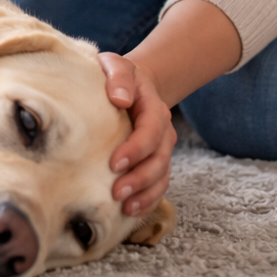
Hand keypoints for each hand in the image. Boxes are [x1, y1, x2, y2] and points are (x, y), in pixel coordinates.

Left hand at [99, 52, 174, 217]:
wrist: (132, 85)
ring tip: (125, 207)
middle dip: (140, 178)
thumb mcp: (116, 65)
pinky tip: (131, 211)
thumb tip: (119, 99)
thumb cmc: (117, 77)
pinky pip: (158, 185)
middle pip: (159, 160)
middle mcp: (162, 132)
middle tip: (116, 192)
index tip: (114, 163)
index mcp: (154, 108)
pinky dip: (148, 200)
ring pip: (162, 176)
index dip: (136, 149)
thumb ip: (118, 76)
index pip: (151, 132)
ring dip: (145, 194)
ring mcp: (161, 150)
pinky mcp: (154, 163)